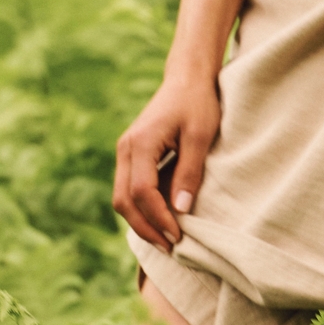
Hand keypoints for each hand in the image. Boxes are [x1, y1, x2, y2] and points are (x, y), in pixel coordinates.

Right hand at [113, 70, 221, 252]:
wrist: (187, 78)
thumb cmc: (198, 103)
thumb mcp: (201, 136)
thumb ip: (189, 172)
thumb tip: (181, 210)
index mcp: (141, 143)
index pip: (141, 192)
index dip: (158, 218)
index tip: (178, 236)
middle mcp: (126, 148)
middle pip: (123, 200)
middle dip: (145, 228)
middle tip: (171, 246)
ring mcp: (125, 151)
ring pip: (122, 197)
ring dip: (141, 221)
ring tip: (166, 238)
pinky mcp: (132, 154)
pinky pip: (128, 188)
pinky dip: (141, 208)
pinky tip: (161, 219)